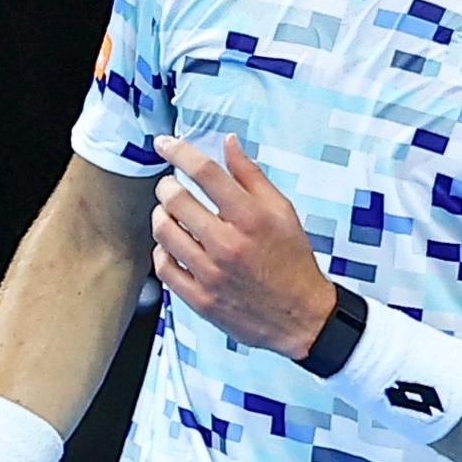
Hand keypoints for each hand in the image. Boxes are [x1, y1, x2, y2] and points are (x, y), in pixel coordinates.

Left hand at [151, 132, 335, 358]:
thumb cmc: (292, 263)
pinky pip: (164, 268)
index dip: (178, 151)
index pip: (205, 173)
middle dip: (166, 185)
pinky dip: (162, 251)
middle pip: (176, 200)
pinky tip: (171, 246)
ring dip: (160, 215)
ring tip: (168, 214)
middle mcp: (228, 245)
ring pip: (164, 232)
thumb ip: (252, 176)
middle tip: (169, 186)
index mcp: (250, 218)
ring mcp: (211, 274)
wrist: (301, 318)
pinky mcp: (201, 299)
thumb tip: (229, 143)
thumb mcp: (282, 212)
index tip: (164, 144)